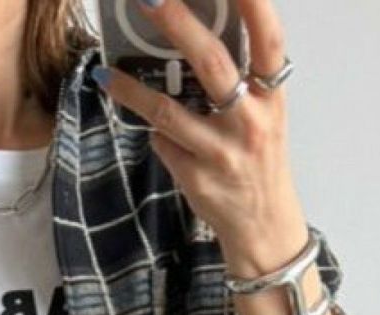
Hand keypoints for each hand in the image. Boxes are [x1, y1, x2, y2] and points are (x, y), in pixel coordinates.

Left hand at [92, 0, 342, 314]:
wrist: (263, 228)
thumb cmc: (258, 162)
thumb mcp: (263, 114)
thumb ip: (240, 78)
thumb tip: (193, 34)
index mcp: (272, 96)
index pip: (268, 39)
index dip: (252, 4)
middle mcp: (250, 120)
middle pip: (212, 63)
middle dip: (177, 23)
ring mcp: (221, 151)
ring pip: (169, 111)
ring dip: (133, 89)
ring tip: (108, 73)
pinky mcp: (196, 176)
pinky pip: (163, 141)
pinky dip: (152, 129)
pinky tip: (144, 119)